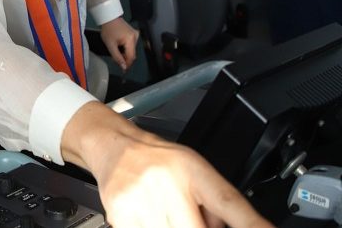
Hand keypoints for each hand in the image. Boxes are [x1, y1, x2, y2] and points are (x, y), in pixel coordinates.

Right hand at [64, 103, 272, 227]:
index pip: (229, 202)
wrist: (113, 146)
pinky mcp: (122, 213)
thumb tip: (229, 227)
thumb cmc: (156, 159)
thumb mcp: (193, 170)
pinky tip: (147, 216)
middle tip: (187, 214)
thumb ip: (215, 204)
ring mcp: (143, 199)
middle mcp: (169, 182)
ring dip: (170, 226)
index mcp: (193, 170)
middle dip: (195, 226)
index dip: (251, 224)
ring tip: (164, 214)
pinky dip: (148, 226)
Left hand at [100, 17, 138, 71]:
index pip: (131, 56)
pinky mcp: (133, 33)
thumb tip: (123, 66)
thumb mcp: (110, 45)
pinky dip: (126, 48)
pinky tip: (119, 48)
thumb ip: (117, 56)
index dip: (127, 64)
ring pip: (131, 50)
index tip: (123, 70)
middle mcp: (136, 37)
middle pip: (132, 53)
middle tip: (116, 61)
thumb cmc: (108, 29)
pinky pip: (131, 45)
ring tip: (116, 53)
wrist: (109, 17)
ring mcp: (136, 35)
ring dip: (125, 54)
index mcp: (131, 39)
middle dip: (125, 59)